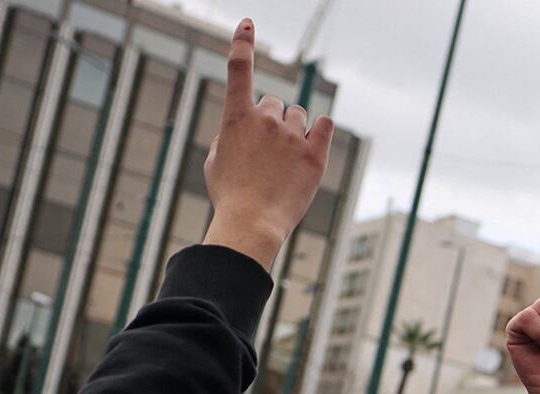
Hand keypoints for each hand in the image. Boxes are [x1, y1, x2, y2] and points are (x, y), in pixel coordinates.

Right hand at [202, 19, 335, 271]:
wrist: (252, 223)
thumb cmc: (230, 196)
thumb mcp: (215, 162)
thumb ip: (231, 137)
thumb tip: (248, 131)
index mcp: (236, 118)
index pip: (238, 70)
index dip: (243, 44)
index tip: (248, 24)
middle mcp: (265, 120)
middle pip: (274, 102)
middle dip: (271, 119)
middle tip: (267, 150)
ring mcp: (291, 136)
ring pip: (298, 116)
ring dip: (294, 129)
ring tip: (285, 160)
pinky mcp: (314, 155)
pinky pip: (324, 125)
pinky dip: (320, 129)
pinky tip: (315, 139)